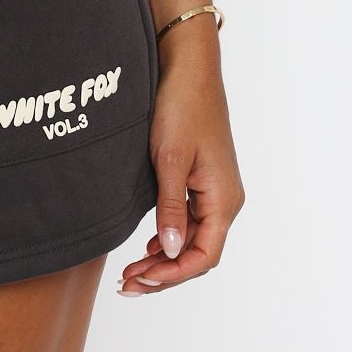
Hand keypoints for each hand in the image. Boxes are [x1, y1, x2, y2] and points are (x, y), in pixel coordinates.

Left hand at [117, 25, 244, 295]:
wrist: (188, 66)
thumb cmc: (182, 106)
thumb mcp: (170, 159)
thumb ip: (170, 208)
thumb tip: (168, 252)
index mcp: (224, 199)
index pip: (203, 256)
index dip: (172, 276)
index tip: (140, 280)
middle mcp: (224, 199)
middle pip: (198, 253)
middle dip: (163, 273)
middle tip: (127, 285)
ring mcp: (214, 189)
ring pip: (191, 238)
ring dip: (163, 258)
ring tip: (131, 272)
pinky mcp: (201, 178)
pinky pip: (189, 220)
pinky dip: (167, 237)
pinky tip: (147, 245)